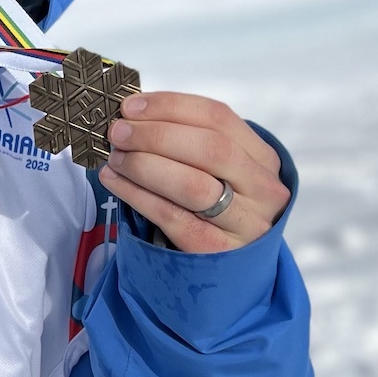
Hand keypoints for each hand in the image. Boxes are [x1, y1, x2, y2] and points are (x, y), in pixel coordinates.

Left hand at [100, 91, 289, 253]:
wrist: (234, 270)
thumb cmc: (220, 208)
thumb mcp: (221, 171)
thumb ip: (189, 141)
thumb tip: (133, 115)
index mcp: (263, 158)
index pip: (218, 118)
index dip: (171, 107)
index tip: (131, 106)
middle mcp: (263, 189)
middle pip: (209, 148)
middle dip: (155, 135)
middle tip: (118, 132)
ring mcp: (246, 223)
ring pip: (192, 185)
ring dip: (144, 165)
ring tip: (115, 158)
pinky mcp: (218, 252)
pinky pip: (172, 218)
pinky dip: (137, 195)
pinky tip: (114, 182)